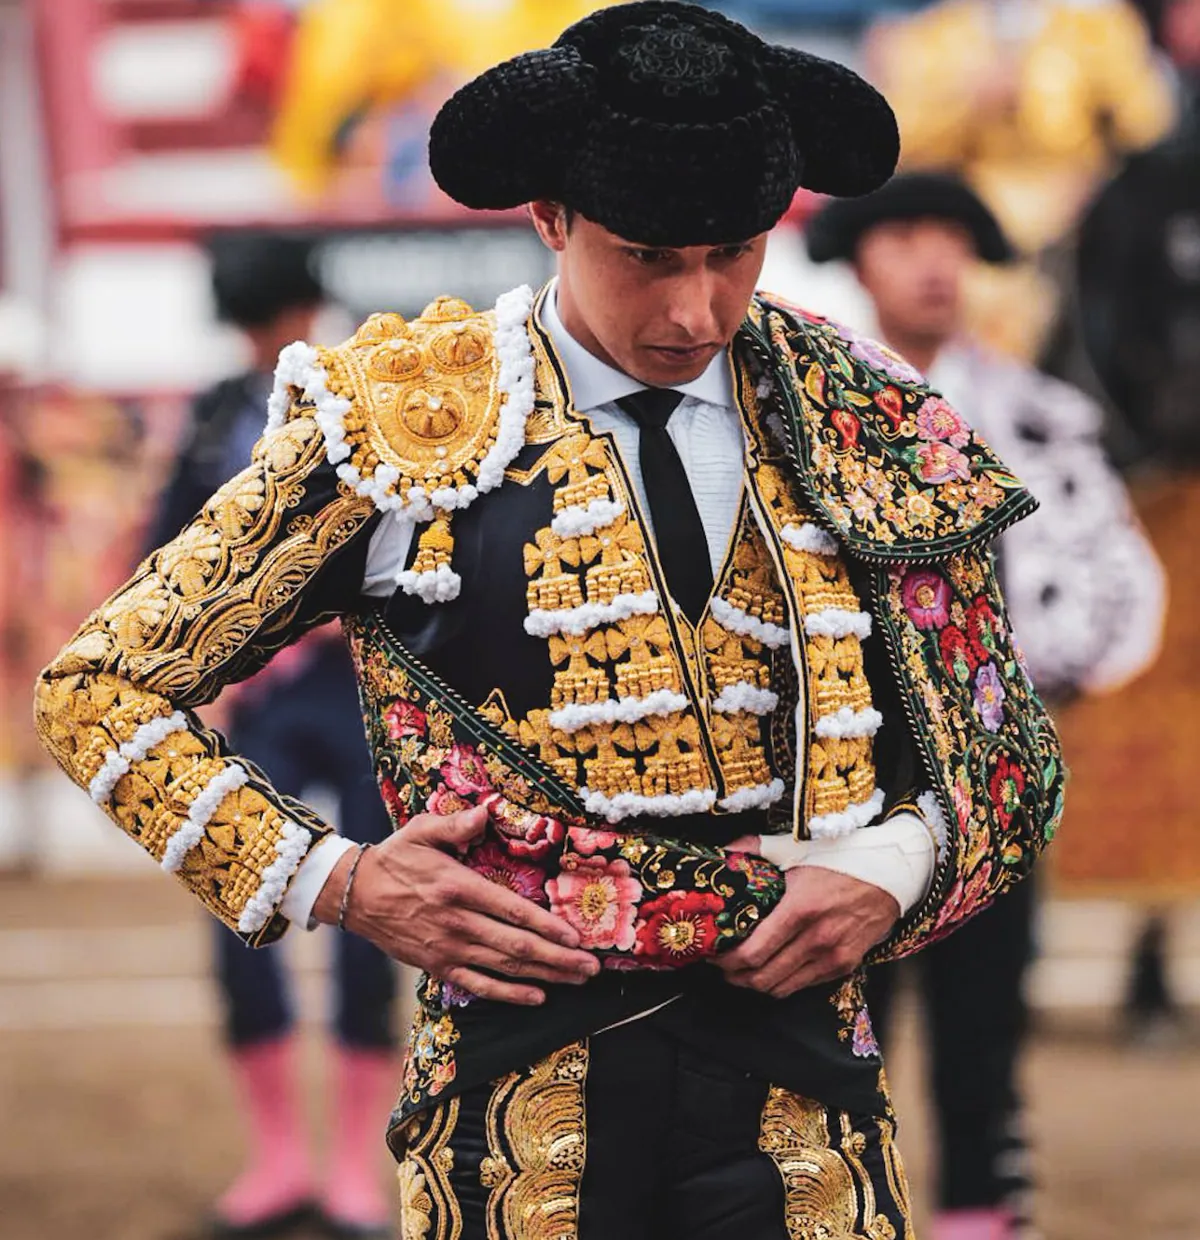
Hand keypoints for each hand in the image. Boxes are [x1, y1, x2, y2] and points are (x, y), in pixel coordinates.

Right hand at [314, 806, 598, 1004]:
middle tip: (590, 966)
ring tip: (575, 979)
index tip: (576, 936)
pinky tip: (536, 996)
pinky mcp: (438, 966)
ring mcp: (447, 949)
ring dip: (544, 976)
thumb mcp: (422, 831)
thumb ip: (457, 824)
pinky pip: (478, 985)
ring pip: (504, 967)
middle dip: (558, 958)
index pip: (512, 910)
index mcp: (458, 887)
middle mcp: (457, 923)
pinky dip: (509, 994)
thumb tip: (487, 813)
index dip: (547, 926)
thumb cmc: (396, 858)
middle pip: (517, 945)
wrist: (356, 894)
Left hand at [716, 866, 899, 997]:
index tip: (712, 952)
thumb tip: (722, 852)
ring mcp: (833, 956)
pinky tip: (771, 967)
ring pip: (781, 988)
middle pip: (762, 977)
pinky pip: (803, 985)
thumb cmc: (842, 857)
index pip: (753, 953)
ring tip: (740, 969)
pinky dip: (782, 981)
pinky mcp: (845, 965)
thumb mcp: (797, 847)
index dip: (726, 960)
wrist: (892, 872)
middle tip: (720, 964)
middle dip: (734, 975)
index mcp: (800, 909)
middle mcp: (817, 939)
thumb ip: (755, 849)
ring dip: (755, 983)